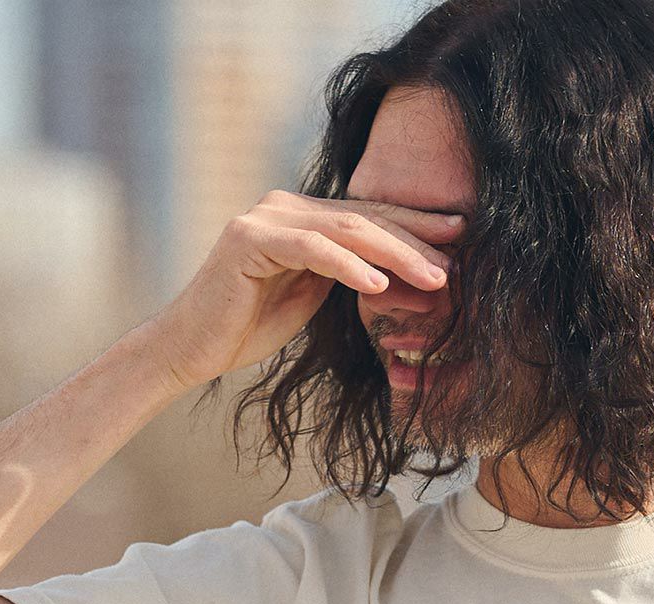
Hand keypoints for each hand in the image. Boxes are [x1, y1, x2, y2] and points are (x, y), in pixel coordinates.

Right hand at [138, 189, 468, 391]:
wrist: (193, 346)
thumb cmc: (250, 328)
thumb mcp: (316, 302)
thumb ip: (356, 283)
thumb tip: (418, 286)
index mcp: (303, 218)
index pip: (369, 217)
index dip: (416, 225)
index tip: (461, 237)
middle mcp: (285, 207)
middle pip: (364, 218)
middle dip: (415, 239)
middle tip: (458, 261)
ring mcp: (265, 218)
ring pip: (345, 229)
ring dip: (394, 254)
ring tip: (433, 278)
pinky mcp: (249, 239)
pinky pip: (311, 248)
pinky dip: (348, 266)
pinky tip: (379, 285)